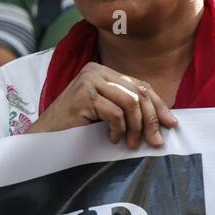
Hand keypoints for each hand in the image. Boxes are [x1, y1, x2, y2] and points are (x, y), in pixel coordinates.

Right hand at [31, 62, 177, 148]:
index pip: (139, 85)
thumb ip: (127, 107)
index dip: (158, 105)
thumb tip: (165, 119)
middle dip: (151, 119)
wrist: (44, 137)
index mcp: (101, 70)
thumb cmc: (75, 127)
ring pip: (131, 102)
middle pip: (138, 92)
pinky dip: (117, 129)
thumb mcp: (105, 112)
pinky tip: (110, 139)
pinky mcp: (83, 95)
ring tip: (130, 143)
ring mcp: (88, 81)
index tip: (171, 124)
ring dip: (135, 127)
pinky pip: (115, 113)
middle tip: (155, 141)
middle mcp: (95, 70)